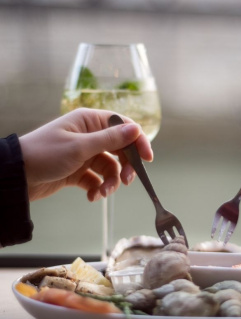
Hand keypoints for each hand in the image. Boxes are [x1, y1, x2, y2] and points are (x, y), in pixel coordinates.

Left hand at [19, 109, 153, 201]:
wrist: (16, 176)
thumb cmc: (45, 154)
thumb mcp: (80, 147)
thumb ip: (111, 139)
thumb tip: (137, 129)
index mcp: (89, 121)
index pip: (124, 127)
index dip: (138, 142)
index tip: (147, 159)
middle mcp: (89, 136)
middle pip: (120, 150)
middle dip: (125, 167)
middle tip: (126, 181)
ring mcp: (83, 154)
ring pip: (110, 168)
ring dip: (110, 182)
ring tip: (102, 193)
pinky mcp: (77, 171)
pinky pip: (97, 179)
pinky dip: (97, 189)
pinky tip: (91, 196)